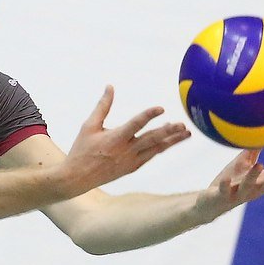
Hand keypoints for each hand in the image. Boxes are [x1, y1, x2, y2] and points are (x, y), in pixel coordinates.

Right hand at [61, 86, 190, 194]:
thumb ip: (103, 106)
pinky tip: (170, 141)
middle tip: (183, 124)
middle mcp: (125, 151)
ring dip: (172, 140)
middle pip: (151, 139)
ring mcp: (131, 161)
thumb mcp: (89, 126)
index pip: (135, 124)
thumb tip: (110, 86)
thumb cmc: (81, 149)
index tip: (161, 108)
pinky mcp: (132, 168)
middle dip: (169, 131)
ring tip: (186, 133)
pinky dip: (161, 148)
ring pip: (156, 149)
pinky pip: (150, 156)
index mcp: (115, 138)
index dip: (149, 115)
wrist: (77, 178)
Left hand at [196, 148, 263, 220]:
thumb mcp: (242, 164)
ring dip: (254, 177)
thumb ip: (253, 152)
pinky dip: (226, 186)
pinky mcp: (222, 197)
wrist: (210, 203)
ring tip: (261, 165)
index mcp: (261, 182)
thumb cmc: (229, 183)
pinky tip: (226, 180)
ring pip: (249, 187)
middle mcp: (254, 190)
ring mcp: (238, 194)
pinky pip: (224, 192)